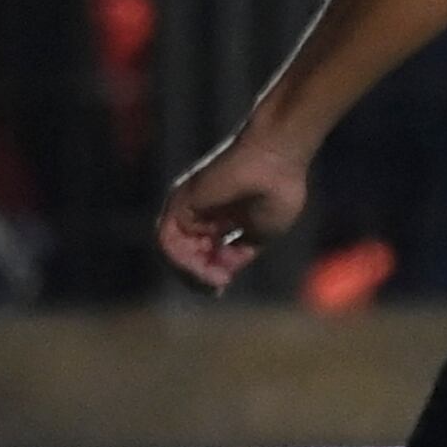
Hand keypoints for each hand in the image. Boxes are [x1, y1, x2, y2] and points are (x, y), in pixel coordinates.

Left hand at [155, 129, 312, 292]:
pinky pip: (168, 239)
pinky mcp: (181, 202)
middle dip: (198, 276)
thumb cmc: (278, 192)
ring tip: (213, 281)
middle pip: (184, 255)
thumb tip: (221, 275)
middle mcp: (198, 214)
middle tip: (218, 286)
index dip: (207, 274)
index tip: (222, 286)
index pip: (201, 255)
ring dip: (190, 271)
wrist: (278, 160)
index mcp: (217, 221)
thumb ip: (236, 254)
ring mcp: (188, 208)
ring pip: (173, 250)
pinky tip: (203, 269)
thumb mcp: (259, 236)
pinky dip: (182, 259)